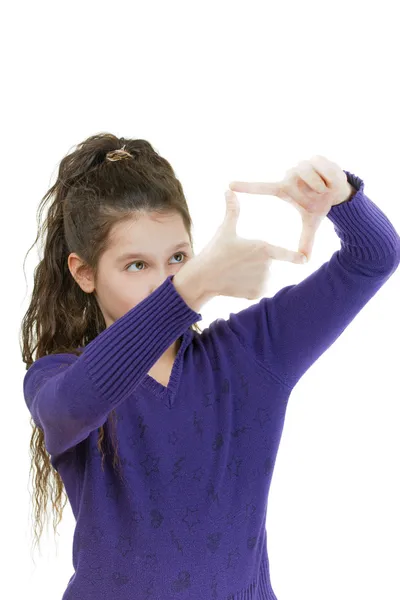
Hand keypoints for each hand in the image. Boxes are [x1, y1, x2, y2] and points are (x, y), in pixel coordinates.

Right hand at [175, 190, 306, 301]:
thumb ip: (232, 211)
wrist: (203, 278)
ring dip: (254, 275)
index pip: (287, 254)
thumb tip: (228, 191)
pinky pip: (259, 288)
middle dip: (256, 262)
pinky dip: (250, 286)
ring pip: (264, 276)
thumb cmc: (215, 252)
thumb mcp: (225, 230)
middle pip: (268, 263)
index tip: (305, 259)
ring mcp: (263, 281)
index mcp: (263, 249)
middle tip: (236, 262)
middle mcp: (267, 266)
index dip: (297, 256)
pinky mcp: (257, 293)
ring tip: (236, 272)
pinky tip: (236, 282)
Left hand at [229, 155, 354, 259]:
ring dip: (319, 184)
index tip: (229, 185)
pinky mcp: (314, 158)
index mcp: (284, 190)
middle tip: (318, 195)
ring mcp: (301, 166)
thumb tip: (305, 260)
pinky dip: (328, 176)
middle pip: (293, 178)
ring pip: (307, 172)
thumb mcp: (312, 223)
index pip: (262, 188)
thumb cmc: (319, 205)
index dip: (246, 187)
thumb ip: (306, 240)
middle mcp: (289, 176)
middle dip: (309, 189)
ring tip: (324, 189)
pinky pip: (320, 167)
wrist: (338, 193)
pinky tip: (330, 181)